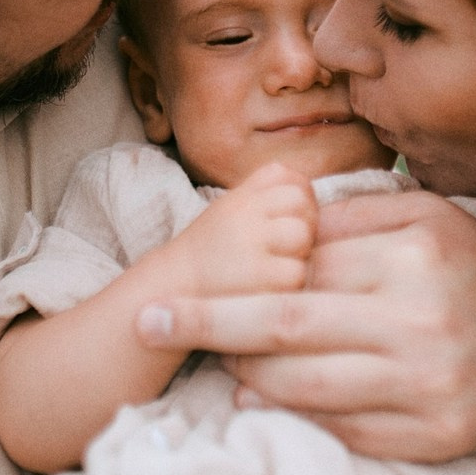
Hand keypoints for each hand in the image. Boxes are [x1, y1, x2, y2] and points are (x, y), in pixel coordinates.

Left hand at [136, 189, 475, 468]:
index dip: (231, 283)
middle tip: (149, 327)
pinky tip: (263, 401)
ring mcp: (430, 384)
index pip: (301, 269)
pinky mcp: (440, 435)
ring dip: (248, 378)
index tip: (172, 291)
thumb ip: (353, 217)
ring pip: (310, 387)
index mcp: (413, 253)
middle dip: (210, 327)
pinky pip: (349, 433)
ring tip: (214, 367)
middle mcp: (420, 318)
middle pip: (290, 326)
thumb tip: (276, 221)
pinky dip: (298, 419)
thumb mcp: (428, 217)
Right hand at [167, 162, 316, 296]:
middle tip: (284, 249)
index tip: (288, 221)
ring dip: (297, 258)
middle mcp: (243, 212)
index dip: (299, 199)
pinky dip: (287, 286)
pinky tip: (266, 291)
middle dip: (304, 225)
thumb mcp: (227, 214)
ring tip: (273, 271)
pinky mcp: (256, 275)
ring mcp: (249, 241)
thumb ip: (264, 197)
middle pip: (302, 203)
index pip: (289, 177)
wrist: (165, 296)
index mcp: (239, 197)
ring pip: (302, 237)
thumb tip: (310, 196)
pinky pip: (295, 273)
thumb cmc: (207, 258)